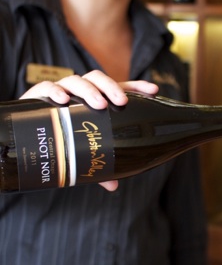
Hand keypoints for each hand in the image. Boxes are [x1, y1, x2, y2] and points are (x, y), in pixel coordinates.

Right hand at [20, 70, 158, 191]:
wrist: (25, 135)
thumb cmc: (61, 138)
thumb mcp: (80, 150)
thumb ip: (96, 164)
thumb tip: (112, 186)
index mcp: (95, 101)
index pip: (119, 88)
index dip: (137, 86)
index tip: (153, 90)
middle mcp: (80, 93)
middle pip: (98, 79)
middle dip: (112, 87)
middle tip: (121, 102)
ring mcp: (61, 91)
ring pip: (77, 80)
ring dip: (90, 90)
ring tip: (98, 104)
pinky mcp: (39, 95)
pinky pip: (47, 87)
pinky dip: (56, 91)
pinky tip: (63, 100)